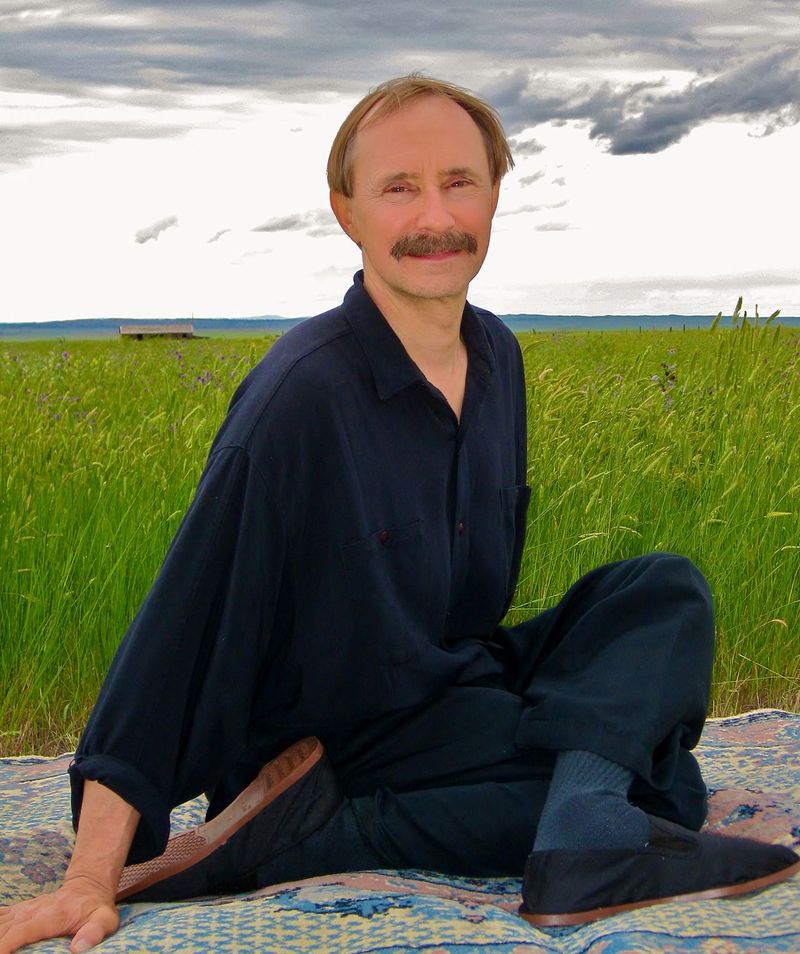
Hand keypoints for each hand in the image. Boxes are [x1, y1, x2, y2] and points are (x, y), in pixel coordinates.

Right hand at [0, 875, 118, 953]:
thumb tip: (78, 948)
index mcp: (50, 917)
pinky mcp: (20, 910)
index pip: (19, 932)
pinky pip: (0, 916)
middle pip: (3, 930)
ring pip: (0, 922)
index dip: (4, 946)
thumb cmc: (95, 908)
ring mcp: (25, 909)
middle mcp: (33, 911)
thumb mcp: (104, 919)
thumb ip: (94, 932)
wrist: (88, 886)